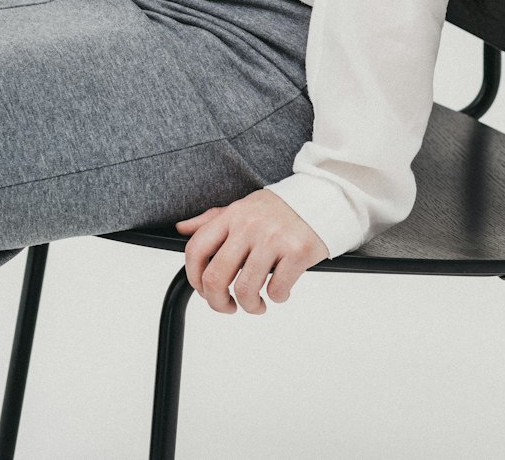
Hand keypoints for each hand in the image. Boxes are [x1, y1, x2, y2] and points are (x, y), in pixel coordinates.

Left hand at [175, 188, 328, 314]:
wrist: (323, 197)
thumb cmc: (280, 208)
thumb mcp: (243, 207)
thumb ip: (212, 220)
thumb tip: (182, 229)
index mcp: (233, 215)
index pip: (196, 250)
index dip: (194, 279)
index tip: (204, 291)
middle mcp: (249, 225)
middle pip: (216, 277)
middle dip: (218, 303)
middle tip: (228, 307)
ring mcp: (274, 238)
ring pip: (245, 290)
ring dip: (249, 306)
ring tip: (257, 303)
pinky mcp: (297, 251)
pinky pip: (277, 290)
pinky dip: (277, 298)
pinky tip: (281, 289)